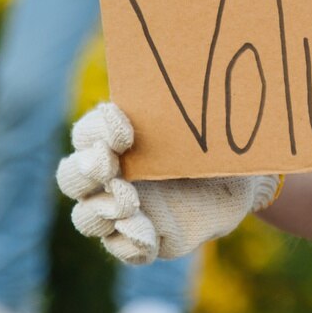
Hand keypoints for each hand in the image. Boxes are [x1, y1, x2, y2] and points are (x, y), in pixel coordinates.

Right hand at [56, 103, 278, 263]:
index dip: (97, 133)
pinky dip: (129, 245)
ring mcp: (122, 211)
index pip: (86, 135)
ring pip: (87, 218)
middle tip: (109, 169)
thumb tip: (178, 63)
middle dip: (85, 173)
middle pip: (71, 179)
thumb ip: (177, 108)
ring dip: (102, 213)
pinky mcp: (143, 240)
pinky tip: (148, 237)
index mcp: (113, 139)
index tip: (125, 133)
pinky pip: (121, 249)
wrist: (239, 177)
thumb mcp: (197, 120)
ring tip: (130, 205)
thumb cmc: (209, 138)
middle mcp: (109, 176)